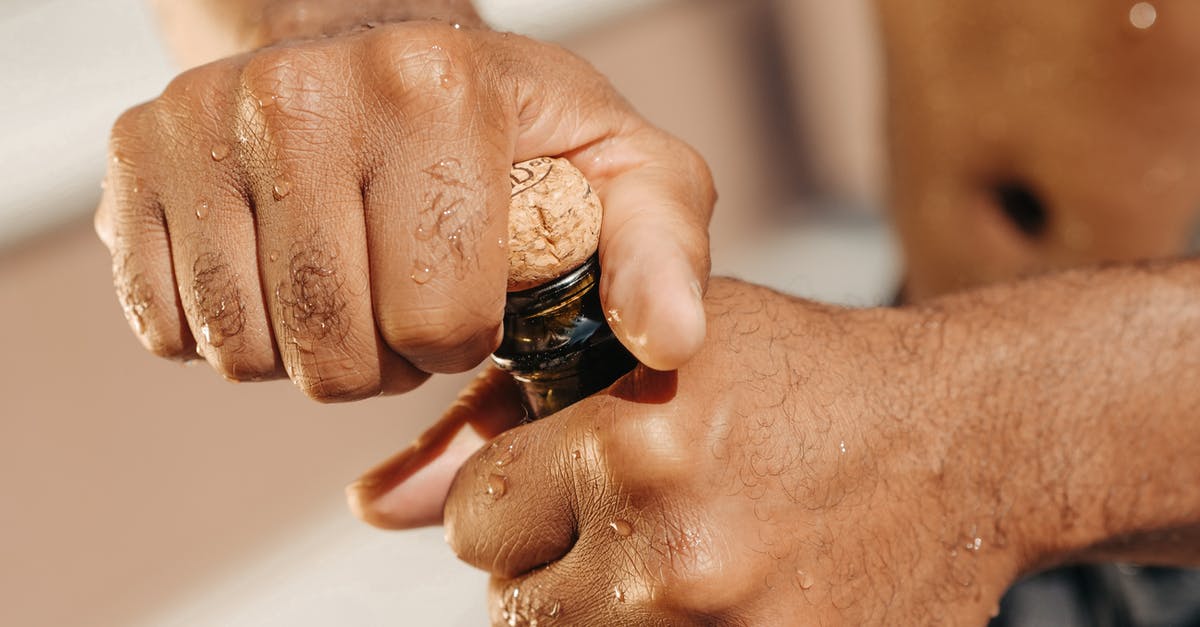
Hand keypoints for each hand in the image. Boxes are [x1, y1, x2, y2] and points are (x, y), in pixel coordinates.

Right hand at [94, 20, 713, 400]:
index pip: (439, 320)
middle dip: (386, 357)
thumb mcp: (618, 169)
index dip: (464, 337)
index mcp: (432, 89)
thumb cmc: (507, 126)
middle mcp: (300, 93)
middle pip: (335, 353)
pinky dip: (234, 331)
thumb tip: (669, 342)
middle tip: (404, 298)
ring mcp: (201, 121)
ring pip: (248, 352)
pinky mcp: (134, 161)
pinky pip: (172, 330)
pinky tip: (280, 272)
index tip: (472, 294)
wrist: (374, 50)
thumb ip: (658, 250)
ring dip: (310, 350)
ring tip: (348, 284)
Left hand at [356, 279, 1023, 623]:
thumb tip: (376, 505)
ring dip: (599, 609)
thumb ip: (501, 417)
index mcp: (631, 442)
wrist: (959, 437)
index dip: (517, 496)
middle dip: (553, 560)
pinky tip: (709, 588)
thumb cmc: (801, 375)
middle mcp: (668, 549)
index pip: (476, 517)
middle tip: (628, 520)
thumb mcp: (656, 349)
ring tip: (669, 555)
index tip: (564, 479)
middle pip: (512, 604)